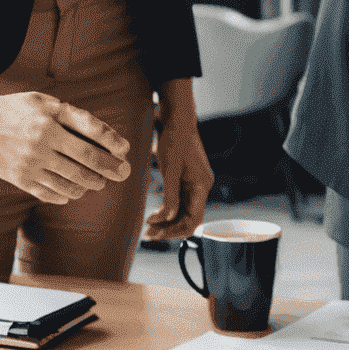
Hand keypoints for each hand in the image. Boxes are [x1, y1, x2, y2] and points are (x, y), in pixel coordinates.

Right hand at [0, 88, 130, 203]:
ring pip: (71, 181)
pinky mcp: (19, 179)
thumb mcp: (45, 102)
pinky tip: (74, 192)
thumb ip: (73, 116)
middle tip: (123, 172)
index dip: (111, 142)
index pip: (91, 132)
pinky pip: (50, 193)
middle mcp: (43, 142)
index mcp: (51, 120)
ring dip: (90, 184)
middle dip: (110, 169)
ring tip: (99, 182)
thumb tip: (105, 135)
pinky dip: (66, 195)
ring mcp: (31, 163)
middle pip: (86, 161)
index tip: (125, 150)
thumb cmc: (18, 110)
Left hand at [144, 79, 213, 242]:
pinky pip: (179, 201)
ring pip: (183, 211)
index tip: (153, 232)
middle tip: (146, 234)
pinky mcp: (185, 177)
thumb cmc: (174, 138)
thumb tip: (167, 218)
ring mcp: (194, 182)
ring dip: (167, 221)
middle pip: (188, 219)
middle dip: (168, 229)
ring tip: (147, 226)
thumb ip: (170, 195)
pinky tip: (153, 213)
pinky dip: (167, 209)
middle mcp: (201, 186)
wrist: (175, 115)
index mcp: (201, 186)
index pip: (192, 222)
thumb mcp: (170, 168)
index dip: (173, 232)